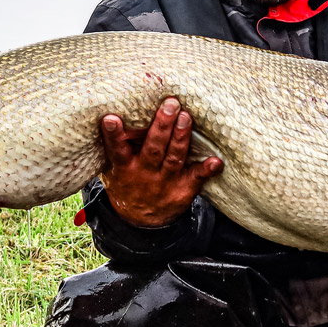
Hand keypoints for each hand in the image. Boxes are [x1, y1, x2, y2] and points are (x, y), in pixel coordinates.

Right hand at [99, 97, 223, 227]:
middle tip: (170, 104)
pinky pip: (196, 178)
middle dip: (162, 126)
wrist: (140, 221)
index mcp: (124, 167)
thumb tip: (112, 114)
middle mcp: (145, 174)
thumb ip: (116, 148)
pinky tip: (216, 162)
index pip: (117, 149)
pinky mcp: (183, 189)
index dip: (114, 135)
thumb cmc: (126, 182)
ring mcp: (165, 181)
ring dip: (181, 138)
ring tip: (186, 117)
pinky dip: (206, 170)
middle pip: (153, 148)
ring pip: (174, 158)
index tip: (111, 118)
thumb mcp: (113, 169)